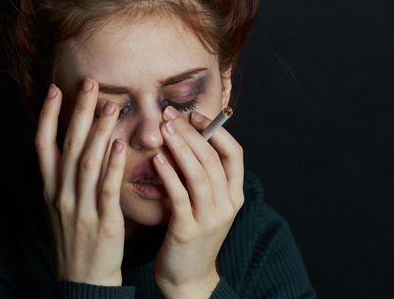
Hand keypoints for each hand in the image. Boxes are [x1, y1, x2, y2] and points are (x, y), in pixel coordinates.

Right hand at [35, 78, 125, 285]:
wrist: (82, 278)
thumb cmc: (74, 238)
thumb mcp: (59, 206)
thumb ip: (63, 177)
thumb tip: (71, 146)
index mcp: (50, 188)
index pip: (42, 144)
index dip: (47, 115)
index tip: (55, 89)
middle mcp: (60, 193)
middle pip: (68, 144)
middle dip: (78, 111)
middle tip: (90, 83)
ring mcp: (79, 206)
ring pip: (87, 161)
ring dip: (97, 131)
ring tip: (109, 105)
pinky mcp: (102, 220)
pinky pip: (106, 187)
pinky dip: (111, 164)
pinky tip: (119, 144)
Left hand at [152, 106, 244, 297]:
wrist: (187, 278)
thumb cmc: (192, 234)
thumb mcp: (206, 205)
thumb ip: (202, 176)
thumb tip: (184, 139)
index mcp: (234, 196)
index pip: (235, 154)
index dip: (217, 131)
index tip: (195, 115)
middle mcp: (228, 206)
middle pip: (213, 159)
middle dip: (192, 133)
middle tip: (170, 115)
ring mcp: (211, 219)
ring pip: (200, 174)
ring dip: (181, 148)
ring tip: (165, 128)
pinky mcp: (189, 231)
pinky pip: (180, 196)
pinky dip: (169, 174)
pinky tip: (158, 158)